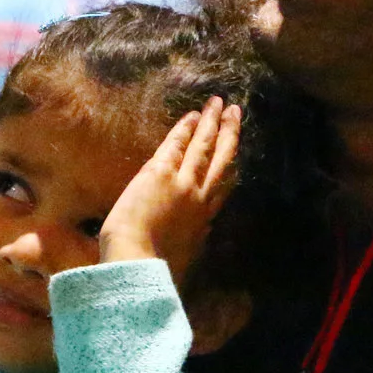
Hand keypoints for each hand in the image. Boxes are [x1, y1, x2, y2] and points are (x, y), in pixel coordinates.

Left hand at [100, 98, 244, 281]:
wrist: (136, 264)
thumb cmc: (152, 268)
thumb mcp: (184, 257)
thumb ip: (194, 239)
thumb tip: (204, 231)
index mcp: (203, 222)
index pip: (221, 187)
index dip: (228, 165)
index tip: (233, 151)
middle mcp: (199, 199)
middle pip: (221, 160)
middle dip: (229, 134)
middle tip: (236, 113)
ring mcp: (183, 184)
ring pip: (203, 147)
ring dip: (211, 123)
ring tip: (218, 104)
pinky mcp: (161, 174)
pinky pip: (176, 145)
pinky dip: (185, 129)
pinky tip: (191, 115)